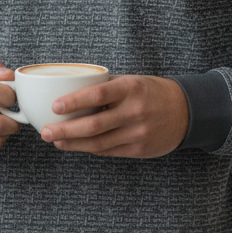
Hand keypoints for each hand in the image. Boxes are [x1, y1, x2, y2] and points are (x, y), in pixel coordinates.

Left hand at [41, 75, 188, 157]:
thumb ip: (105, 86)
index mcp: (130, 88)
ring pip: (98, 143)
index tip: (54, 106)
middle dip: (65, 130)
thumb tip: (69, 90)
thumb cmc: (151, 92)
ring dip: (72, 143)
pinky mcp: (139, 149)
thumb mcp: (132, 81)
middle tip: (45, 131)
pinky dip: (89, 149)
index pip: (97, 94)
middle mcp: (134, 111)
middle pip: (93, 125)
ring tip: (55, 141)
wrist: (186, 111)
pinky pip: (108, 151)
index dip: (74, 102)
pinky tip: (75, 146)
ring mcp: (138, 133)